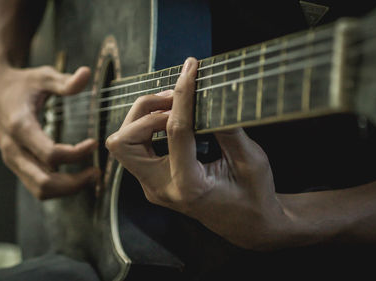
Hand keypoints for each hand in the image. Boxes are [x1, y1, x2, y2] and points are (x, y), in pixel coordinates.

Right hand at [0, 65, 98, 199]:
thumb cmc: (22, 85)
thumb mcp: (43, 77)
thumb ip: (64, 81)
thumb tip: (86, 74)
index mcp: (20, 126)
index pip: (50, 154)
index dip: (76, 154)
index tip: (94, 143)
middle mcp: (13, 148)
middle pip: (44, 182)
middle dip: (73, 183)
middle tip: (96, 173)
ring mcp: (13, 160)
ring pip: (40, 190)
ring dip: (67, 189)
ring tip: (89, 177)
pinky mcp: (17, 165)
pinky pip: (37, 186)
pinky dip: (59, 187)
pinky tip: (76, 176)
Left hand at [106, 58, 292, 249]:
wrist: (247, 224)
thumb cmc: (254, 195)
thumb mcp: (251, 161)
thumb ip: (228, 129)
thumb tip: (210, 95)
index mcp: (189, 186)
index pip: (175, 131)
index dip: (182, 94)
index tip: (190, 68)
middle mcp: (161, 189)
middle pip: (124, 142)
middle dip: (146, 111)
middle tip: (177, 97)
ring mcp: (152, 187)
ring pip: (122, 144)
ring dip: (143, 118)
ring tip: (175, 105)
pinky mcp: (151, 181)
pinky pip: (135, 148)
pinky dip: (148, 127)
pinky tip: (172, 119)